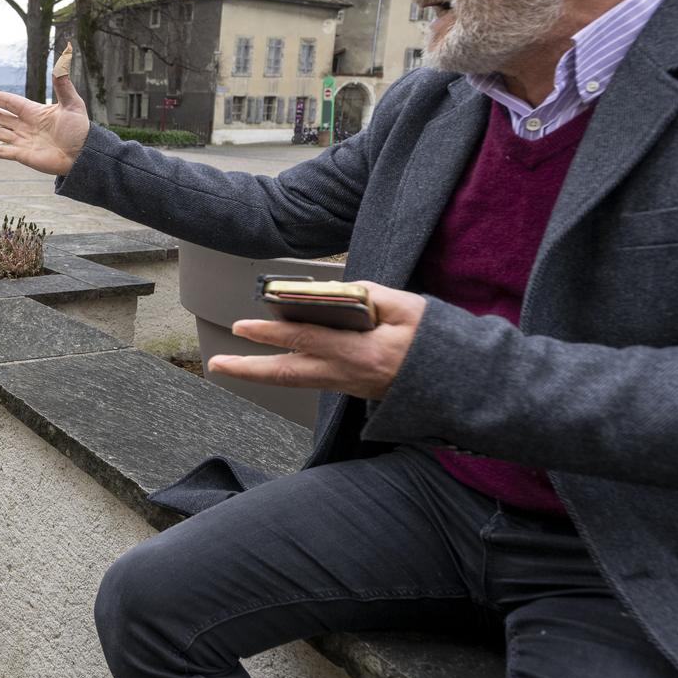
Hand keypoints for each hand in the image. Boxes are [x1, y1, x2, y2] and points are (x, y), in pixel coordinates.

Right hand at [0, 73, 90, 176]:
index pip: (10, 103)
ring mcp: (24, 141)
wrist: (85, 154)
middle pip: (0, 117)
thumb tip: (61, 62)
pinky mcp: (25, 156)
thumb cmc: (80, 129)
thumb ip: (63, 85)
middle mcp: (26, 126)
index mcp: (34, 111)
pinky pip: (4, 152)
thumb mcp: (73, 104)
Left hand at [207, 283, 426, 401]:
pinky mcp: (351, 388)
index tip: (242, 326)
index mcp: (362, 354)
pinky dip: (284, 371)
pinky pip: (309, 380)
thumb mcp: (410, 309)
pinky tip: (268, 363)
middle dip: (249, 369)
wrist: (461, 386)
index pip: (307, 340)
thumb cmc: (437, 344)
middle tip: (217, 364)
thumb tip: (335, 289)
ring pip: (295, 381)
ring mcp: (347, 386)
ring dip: (260, 373)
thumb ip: (370, 296)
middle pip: (288, 375)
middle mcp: (348, 376)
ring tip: (229, 365)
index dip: (272, 332)